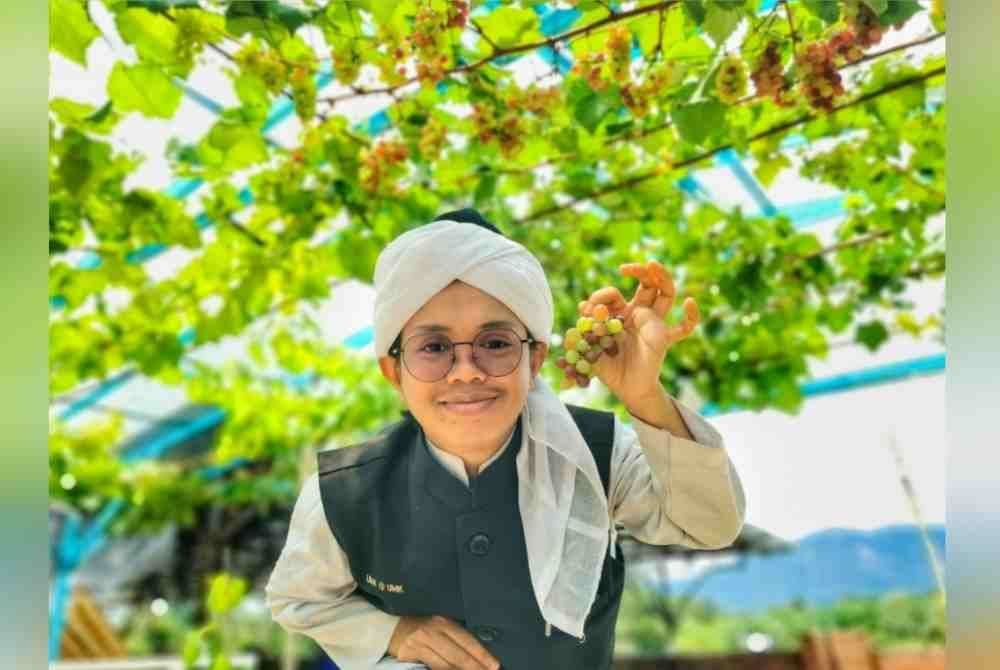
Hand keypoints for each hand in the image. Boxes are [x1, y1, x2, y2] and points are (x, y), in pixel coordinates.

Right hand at [388, 615, 500, 669]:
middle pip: (458, 655)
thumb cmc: (422, 626)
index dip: (481, 654)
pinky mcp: (410, 654)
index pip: (467, 640)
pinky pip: (432, 667)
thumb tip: (478, 653)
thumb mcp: (439, 625)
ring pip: (445, 665)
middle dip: (475, 667)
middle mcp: (432, 631)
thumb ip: (455, 635)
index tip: (494, 665)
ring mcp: (420, 643)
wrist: (392, 628)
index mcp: (443, 622)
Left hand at [582, 260, 698, 405]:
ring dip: (662, 277)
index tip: (588, 308)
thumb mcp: (591, 346)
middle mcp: (640, 314)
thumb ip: (586, 328)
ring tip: (653, 264)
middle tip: (625, 268)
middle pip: (646, 284)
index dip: (601, 296)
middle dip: (639, 271)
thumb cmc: (609, 369)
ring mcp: (654, 324)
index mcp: (621, 314)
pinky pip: (684, 328)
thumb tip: (582, 306)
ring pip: (665, 294)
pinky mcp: (663, 337)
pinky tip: (690, 303)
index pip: (614, 295)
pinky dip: (691, 316)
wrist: (627, 390)